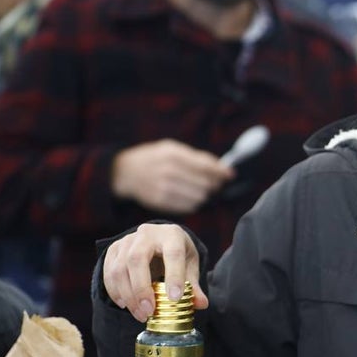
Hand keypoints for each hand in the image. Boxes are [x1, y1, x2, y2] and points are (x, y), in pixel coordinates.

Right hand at [103, 222, 208, 321]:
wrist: (158, 239)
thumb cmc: (176, 253)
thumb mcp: (189, 265)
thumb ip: (193, 285)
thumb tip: (201, 304)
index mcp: (171, 235)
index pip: (173, 253)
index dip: (174, 276)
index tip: (175, 299)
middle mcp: (147, 233)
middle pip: (137, 258)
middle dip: (142, 288)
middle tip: (149, 311)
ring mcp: (127, 240)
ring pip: (120, 268)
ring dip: (128, 295)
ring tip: (141, 314)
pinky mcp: (114, 250)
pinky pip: (108, 272)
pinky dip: (115, 292)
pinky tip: (126, 305)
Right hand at [111, 139, 233, 213]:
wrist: (125, 172)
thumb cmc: (155, 158)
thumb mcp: (172, 148)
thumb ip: (197, 157)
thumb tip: (223, 168)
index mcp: (172, 154)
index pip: (205, 166)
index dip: (220, 172)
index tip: (230, 174)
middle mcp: (168, 171)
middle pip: (204, 184)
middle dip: (213, 185)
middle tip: (214, 184)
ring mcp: (163, 188)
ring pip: (198, 197)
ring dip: (204, 195)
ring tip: (201, 190)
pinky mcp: (160, 202)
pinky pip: (187, 207)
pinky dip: (194, 203)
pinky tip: (190, 196)